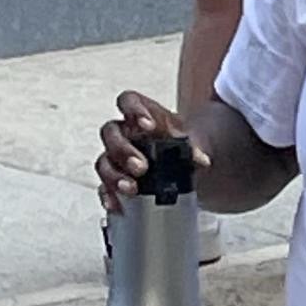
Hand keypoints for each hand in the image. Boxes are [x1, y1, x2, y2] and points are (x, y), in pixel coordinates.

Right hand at [95, 91, 210, 212]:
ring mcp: (116, 156)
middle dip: (123, 150)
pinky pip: (104, 186)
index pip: (129, 101)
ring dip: (115, 175)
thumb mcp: (188, 140)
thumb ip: (193, 147)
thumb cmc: (178, 144)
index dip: (134, 111)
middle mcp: (124, 133)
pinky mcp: (115, 179)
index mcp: (140, 115)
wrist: (181, 162)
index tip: (147, 126)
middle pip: (112, 133)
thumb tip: (201, 159)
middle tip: (141, 167)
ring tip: (131, 189)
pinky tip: (116, 204)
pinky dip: (109, 195)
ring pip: (104, 161)